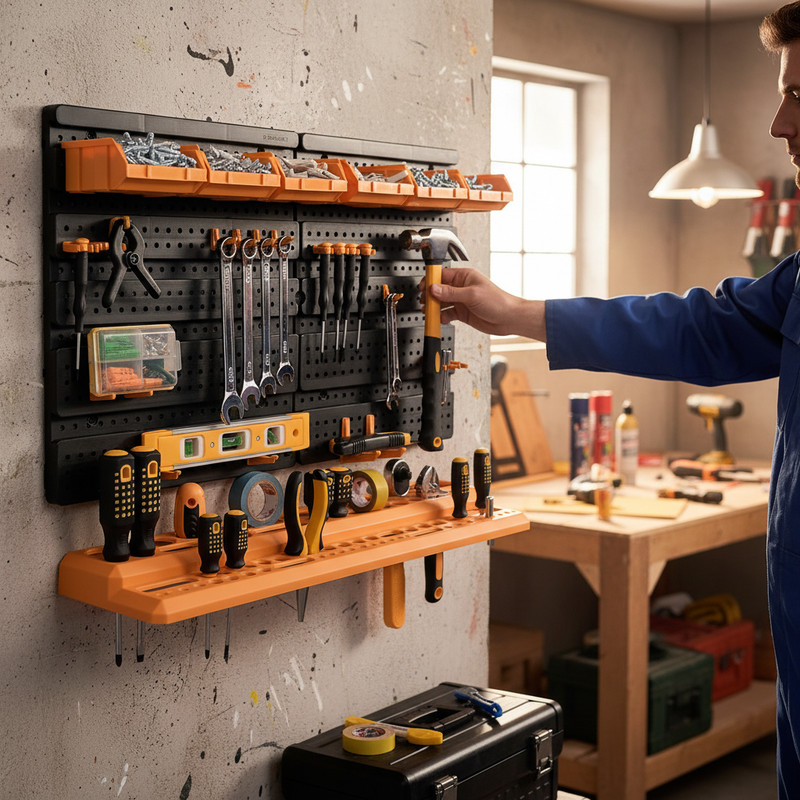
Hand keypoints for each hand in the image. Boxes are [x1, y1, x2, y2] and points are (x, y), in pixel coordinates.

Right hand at [421, 267, 545, 340]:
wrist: (509, 319)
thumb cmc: (498, 301)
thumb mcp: (472, 295)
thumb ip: (451, 293)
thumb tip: (434, 289)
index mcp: (464, 276)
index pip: (442, 275)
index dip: (431, 281)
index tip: (423, 287)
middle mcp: (461, 287)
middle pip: (439, 289)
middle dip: (430, 296)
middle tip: (424, 302)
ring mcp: (461, 300)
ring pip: (441, 302)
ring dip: (434, 307)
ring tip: (429, 312)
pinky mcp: (462, 313)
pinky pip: (447, 313)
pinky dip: (442, 317)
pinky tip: (440, 319)